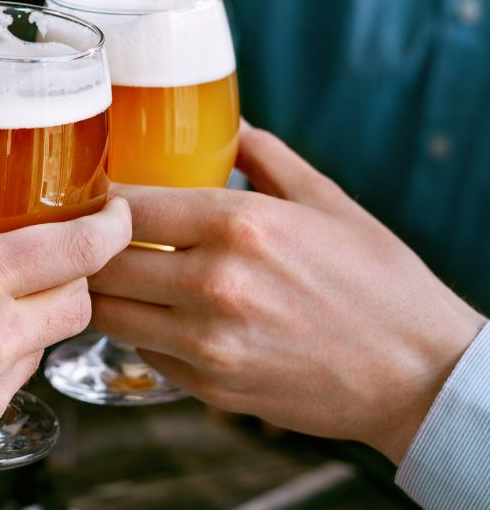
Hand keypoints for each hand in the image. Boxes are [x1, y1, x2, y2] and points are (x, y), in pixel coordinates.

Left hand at [89, 123, 485, 464]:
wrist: (419, 374)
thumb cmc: (376, 279)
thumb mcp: (323, 199)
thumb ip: (261, 153)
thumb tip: (224, 120)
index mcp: (238, 224)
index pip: (125, 205)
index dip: (100, 199)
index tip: (96, 195)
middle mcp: (214, 284)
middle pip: (102, 263)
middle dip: (89, 248)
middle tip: (91, 237)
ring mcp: (208, 344)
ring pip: (108, 314)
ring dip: (104, 293)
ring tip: (114, 275)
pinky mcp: (210, 388)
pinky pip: (143, 353)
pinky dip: (139, 332)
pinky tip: (157, 315)